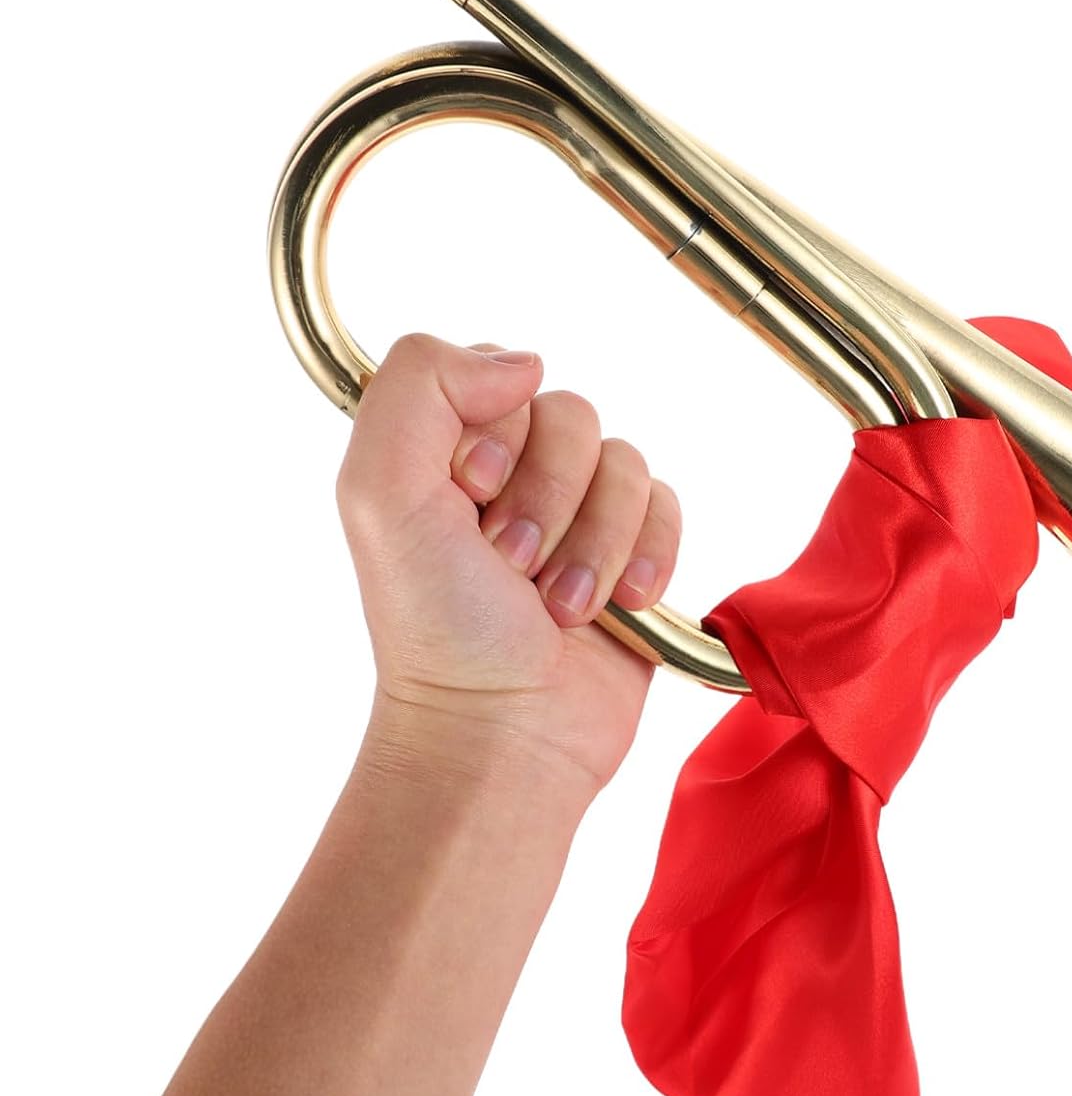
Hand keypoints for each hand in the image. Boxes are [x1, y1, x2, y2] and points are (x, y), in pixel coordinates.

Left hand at [335, 333, 680, 798]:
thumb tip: (521, 361)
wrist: (505, 734)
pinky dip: (647, 556)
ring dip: (595, 543)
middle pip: (572, 415)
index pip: (502, 378)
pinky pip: (668, 505)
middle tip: (514, 569)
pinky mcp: (634, 551)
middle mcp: (512, 471)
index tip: (470, 502)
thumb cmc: (438, 630)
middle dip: (548, 500)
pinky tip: (619, 606)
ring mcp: (577, 511)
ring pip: (625, 461)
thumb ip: (418, 388)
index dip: (498, 441)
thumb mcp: (380, 495)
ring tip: (560, 606)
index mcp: (444, 450)